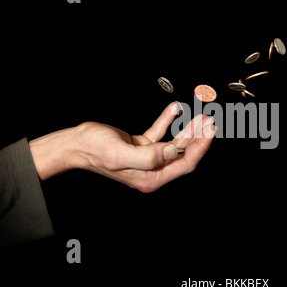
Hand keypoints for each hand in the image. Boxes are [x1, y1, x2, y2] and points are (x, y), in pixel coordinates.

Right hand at [29, 102, 215, 192]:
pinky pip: (160, 133)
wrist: (76, 144)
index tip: (209, 132)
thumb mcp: (119, 154)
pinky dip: (167, 121)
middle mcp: (151, 170)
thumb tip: (174, 150)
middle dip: (198, 138)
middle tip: (209, 122)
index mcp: (150, 177)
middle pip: (183, 154)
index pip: (184, 163)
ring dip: (187, 129)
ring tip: (199, 116)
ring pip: (175, 143)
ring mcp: (147, 158)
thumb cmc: (93, 150)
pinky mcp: (142, 146)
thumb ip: (149, 156)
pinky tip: (174, 109)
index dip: (200, 148)